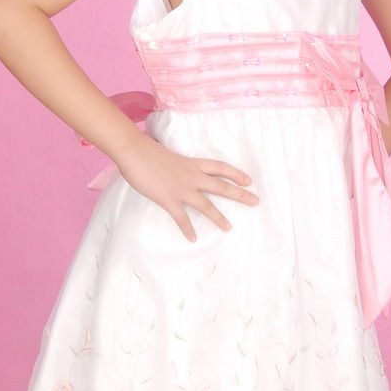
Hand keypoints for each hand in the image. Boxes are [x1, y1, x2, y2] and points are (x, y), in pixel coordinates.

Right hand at [116, 131, 258, 242]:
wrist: (135, 151)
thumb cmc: (148, 151)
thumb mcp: (170, 156)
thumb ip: (178, 166)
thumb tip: (177, 171)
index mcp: (193, 164)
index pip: (220, 168)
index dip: (236, 174)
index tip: (249, 180)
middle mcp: (193, 176)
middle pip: (222, 186)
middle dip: (240, 194)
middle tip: (255, 201)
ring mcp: (182, 189)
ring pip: (206, 205)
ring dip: (219, 218)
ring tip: (229, 228)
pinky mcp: (169, 199)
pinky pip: (182, 218)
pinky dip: (187, 229)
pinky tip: (193, 239)